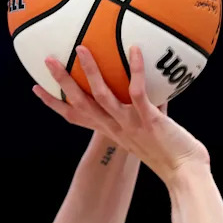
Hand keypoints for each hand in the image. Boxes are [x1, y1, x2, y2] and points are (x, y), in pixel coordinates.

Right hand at [33, 45, 210, 183]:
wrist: (185, 174)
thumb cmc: (172, 153)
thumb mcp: (149, 130)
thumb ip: (147, 106)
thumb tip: (154, 80)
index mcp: (110, 131)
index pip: (74, 116)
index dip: (54, 103)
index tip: (37, 88)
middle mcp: (114, 127)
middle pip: (79, 102)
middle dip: (62, 81)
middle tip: (47, 60)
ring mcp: (129, 124)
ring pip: (102, 95)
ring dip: (90, 71)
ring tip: (80, 48)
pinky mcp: (148, 121)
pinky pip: (138, 92)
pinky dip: (136, 70)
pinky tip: (135, 49)